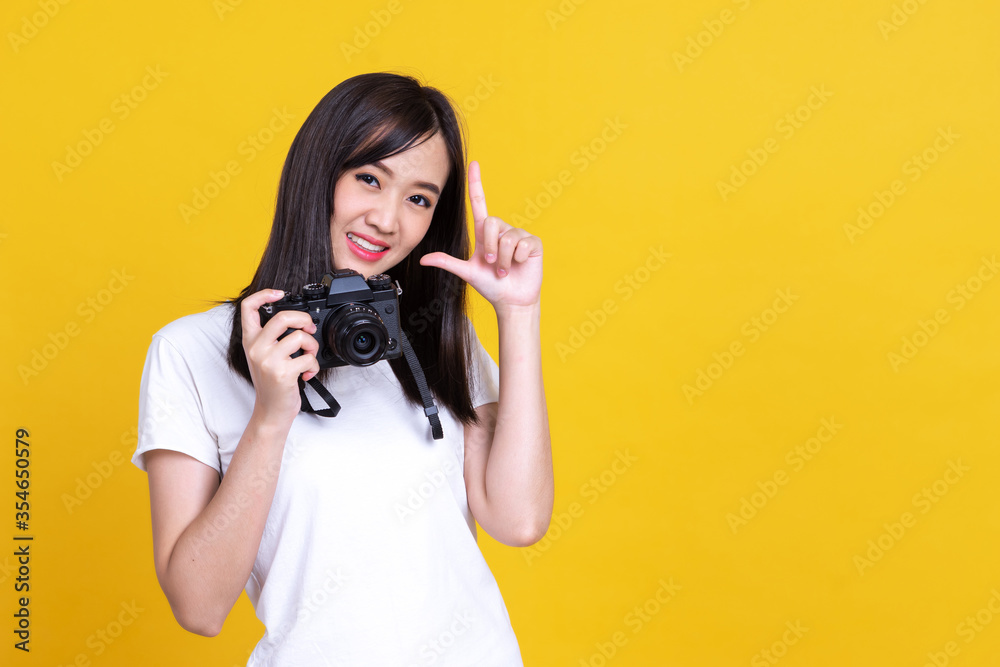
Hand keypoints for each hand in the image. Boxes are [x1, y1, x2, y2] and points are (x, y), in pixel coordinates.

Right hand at [240, 289, 320, 425]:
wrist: (271, 411)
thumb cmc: (272, 383)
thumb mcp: (264, 356)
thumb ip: (272, 338)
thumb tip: (297, 319)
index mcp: (250, 341)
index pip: (247, 308)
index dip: (264, 294)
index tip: (279, 293)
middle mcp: (256, 348)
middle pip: (283, 317)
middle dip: (303, 319)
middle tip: (309, 328)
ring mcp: (268, 360)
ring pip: (300, 337)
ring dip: (312, 346)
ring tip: (308, 357)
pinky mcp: (282, 373)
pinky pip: (308, 358)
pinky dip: (314, 366)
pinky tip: (307, 373)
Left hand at [419, 161, 542, 312]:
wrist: (510, 301)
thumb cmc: (491, 286)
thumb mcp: (467, 271)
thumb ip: (447, 262)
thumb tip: (423, 260)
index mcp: (486, 233)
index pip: (479, 202)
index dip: (476, 184)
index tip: (474, 164)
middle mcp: (502, 230)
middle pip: (493, 222)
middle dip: (490, 248)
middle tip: (492, 264)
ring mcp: (519, 235)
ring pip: (508, 237)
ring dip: (503, 259)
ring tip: (505, 270)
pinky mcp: (533, 243)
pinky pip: (523, 244)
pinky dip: (518, 259)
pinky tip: (519, 265)